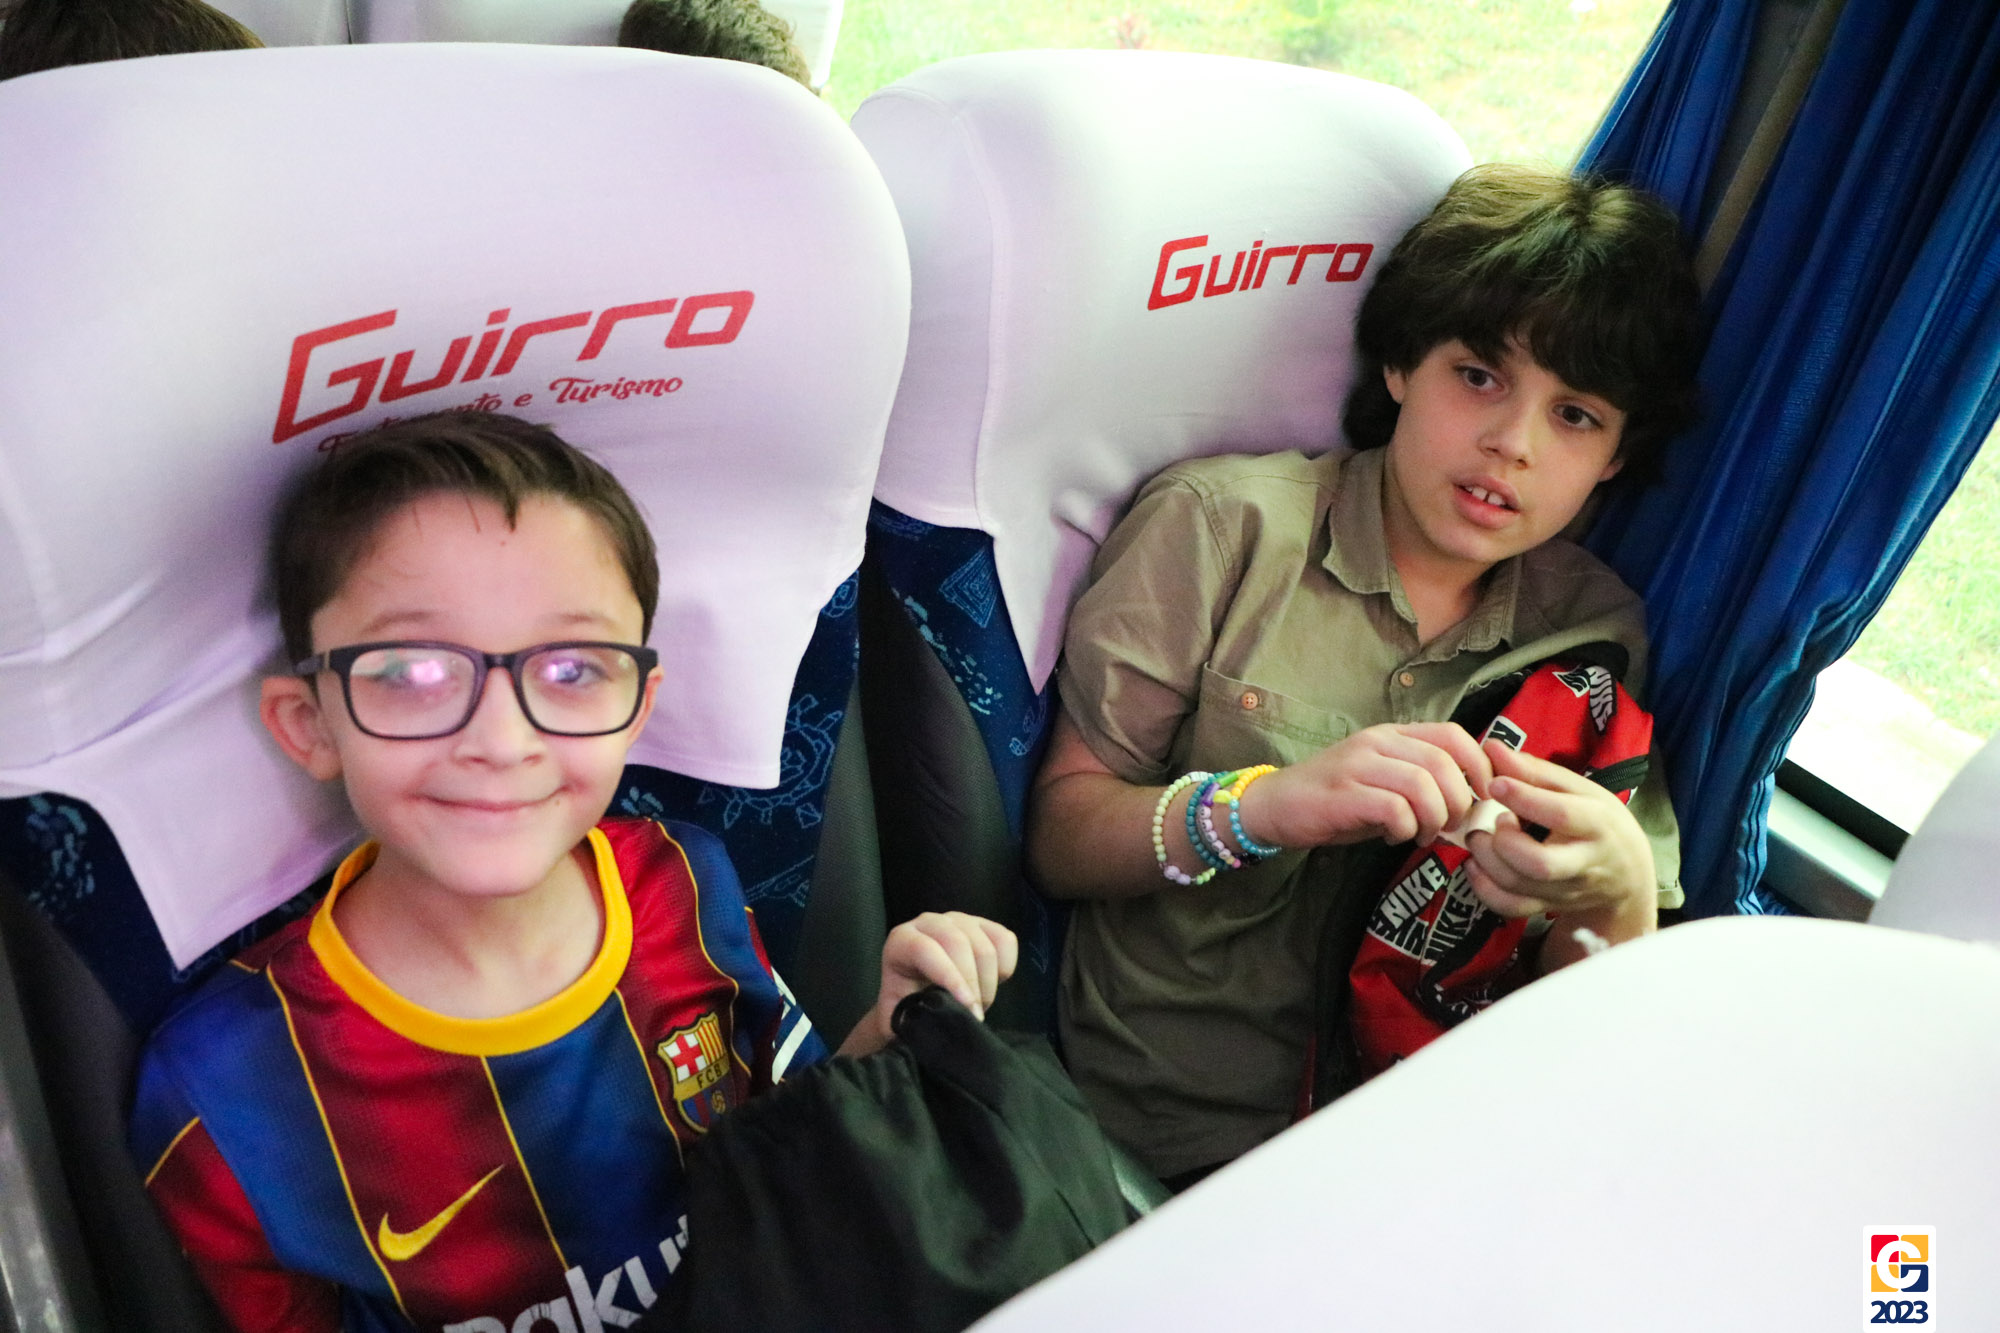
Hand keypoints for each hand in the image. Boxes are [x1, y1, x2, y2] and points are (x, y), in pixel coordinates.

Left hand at [839, 913, 1018, 1056]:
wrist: (921, 994)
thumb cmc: (908, 1007)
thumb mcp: (900, 1017)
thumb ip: (907, 1025)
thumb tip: (927, 1031)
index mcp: (901, 940)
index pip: (926, 950)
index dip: (950, 978)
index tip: (969, 1008)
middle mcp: (930, 922)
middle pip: (960, 943)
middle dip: (973, 986)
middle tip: (974, 1015)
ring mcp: (960, 920)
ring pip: (985, 947)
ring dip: (988, 984)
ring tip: (977, 1005)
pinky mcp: (984, 925)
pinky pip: (1006, 941)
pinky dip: (1004, 968)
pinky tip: (990, 984)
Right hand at [1237, 723, 1491, 851]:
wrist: (1274, 805)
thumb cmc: (1335, 800)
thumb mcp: (1382, 783)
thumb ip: (1421, 785)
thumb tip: (1469, 808)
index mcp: (1392, 735)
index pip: (1452, 734)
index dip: (1479, 765)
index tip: (1482, 796)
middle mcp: (1377, 742)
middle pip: (1442, 762)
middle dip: (1458, 801)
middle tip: (1449, 825)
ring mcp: (1357, 765)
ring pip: (1421, 784)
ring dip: (1433, 817)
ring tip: (1423, 834)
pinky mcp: (1343, 793)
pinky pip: (1394, 808)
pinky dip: (1405, 828)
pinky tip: (1395, 835)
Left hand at [1462, 739, 1654, 920]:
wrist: (1626, 875)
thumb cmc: (1598, 822)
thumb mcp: (1579, 790)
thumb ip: (1534, 770)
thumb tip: (1491, 747)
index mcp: (1596, 823)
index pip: (1562, 814)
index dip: (1524, 798)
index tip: (1495, 783)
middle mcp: (1583, 862)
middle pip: (1540, 864)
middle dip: (1506, 842)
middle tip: (1495, 821)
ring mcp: (1565, 890)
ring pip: (1519, 887)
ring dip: (1486, 860)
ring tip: (1480, 837)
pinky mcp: (1548, 907)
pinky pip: (1511, 907)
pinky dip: (1484, 888)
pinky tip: (1476, 864)